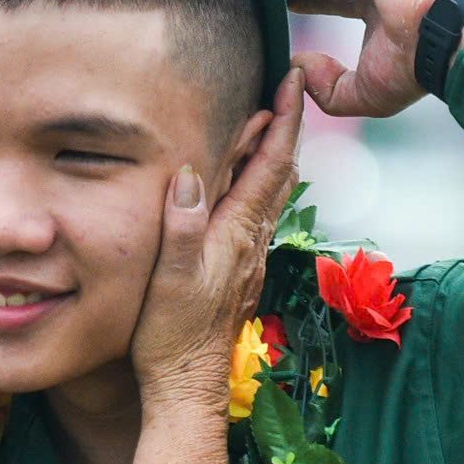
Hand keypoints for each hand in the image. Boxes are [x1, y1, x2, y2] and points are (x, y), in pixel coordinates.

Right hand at [128, 69, 305, 404]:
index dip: (284, 119)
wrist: (185, 385)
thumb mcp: (169, 279)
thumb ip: (182, 225)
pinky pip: (258, 213)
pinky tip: (247, 182)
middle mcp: (253, 241)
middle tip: (288, 85)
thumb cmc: (171, 335)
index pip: (271, 164)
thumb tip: (191, 172)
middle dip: (287, 126)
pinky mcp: (239, 271)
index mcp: (238, 234)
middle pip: (281, 171)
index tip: (294, 78)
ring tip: (269, 121)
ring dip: (275, 153)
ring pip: (273, 193)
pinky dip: (260, 183)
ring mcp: (249, 257)